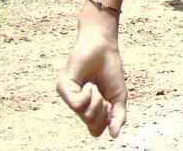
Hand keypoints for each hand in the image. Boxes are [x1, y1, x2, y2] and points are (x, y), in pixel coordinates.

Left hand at [57, 18, 127, 137]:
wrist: (104, 47)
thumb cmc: (110, 69)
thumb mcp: (119, 96)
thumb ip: (118, 116)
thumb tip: (114, 136)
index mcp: (90, 109)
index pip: (96, 130)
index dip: (107, 121)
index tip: (111, 105)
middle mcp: (78, 106)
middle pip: (92, 125)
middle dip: (103, 111)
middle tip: (104, 96)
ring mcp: (69, 97)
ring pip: (84, 115)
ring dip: (96, 100)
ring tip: (94, 86)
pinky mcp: (63, 88)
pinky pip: (77, 104)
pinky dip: (87, 95)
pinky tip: (88, 84)